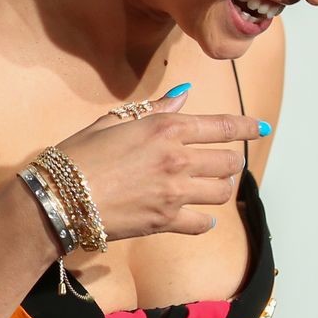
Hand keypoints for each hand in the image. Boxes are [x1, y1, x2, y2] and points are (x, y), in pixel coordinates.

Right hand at [46, 85, 269, 243]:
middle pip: (228, 162)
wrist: (57, 197)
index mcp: (165, 129)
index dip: (246, 127)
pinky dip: (203, 219)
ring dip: (218, 189)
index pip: (221, 126)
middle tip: (219, 165)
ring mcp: (174, 192)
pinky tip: (196, 216)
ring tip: (206, 188)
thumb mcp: (112, 122)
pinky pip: (203, 222)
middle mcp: (177, 159)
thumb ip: (154, 110)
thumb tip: (184, 95)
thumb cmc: (77, 156)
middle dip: (229, 162)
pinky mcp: (166, 221)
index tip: (260, 128)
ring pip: (221, 191)